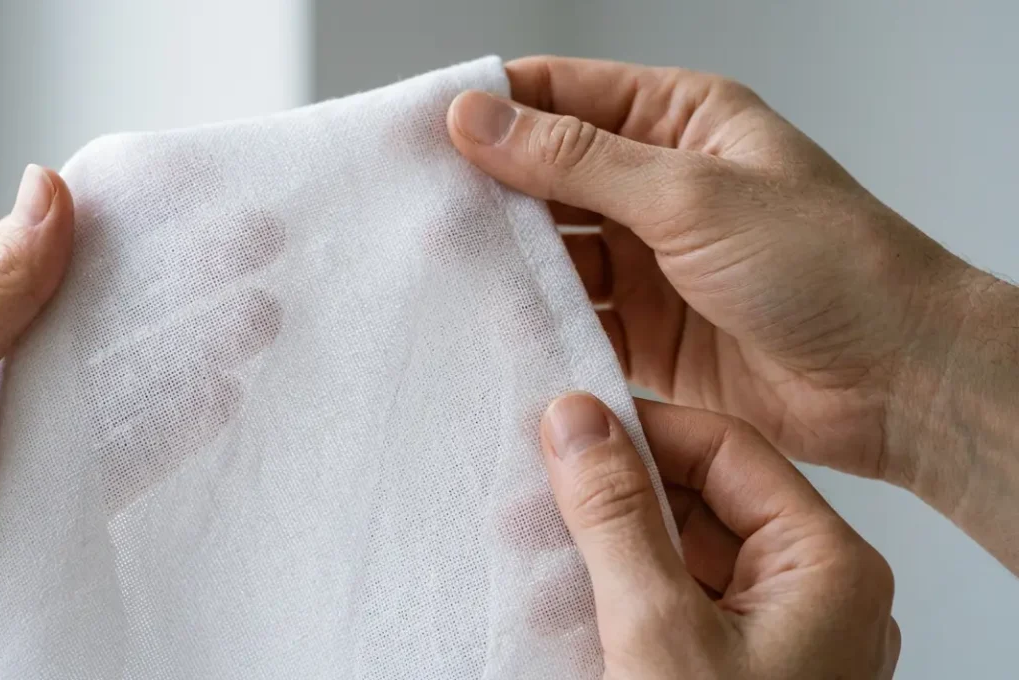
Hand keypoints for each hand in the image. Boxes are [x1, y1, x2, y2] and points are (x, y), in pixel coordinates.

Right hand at [447, 57, 1018, 569]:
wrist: (894, 381)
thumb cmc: (831, 266)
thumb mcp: (691, 193)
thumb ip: (576, 159)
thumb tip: (482, 117)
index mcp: (679, 122)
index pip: (562, 94)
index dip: (492, 107)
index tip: (422, 132)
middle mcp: (658, 185)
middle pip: (545, 175)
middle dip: (485, 193)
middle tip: (418, 212)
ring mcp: (649, 260)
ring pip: (551, 251)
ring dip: (506, 263)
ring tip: (444, 273)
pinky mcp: (644, 330)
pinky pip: (571, 317)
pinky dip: (535, 323)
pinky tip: (495, 328)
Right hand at [538, 392, 898, 677]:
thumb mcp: (658, 629)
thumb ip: (616, 517)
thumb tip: (577, 423)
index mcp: (828, 568)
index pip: (729, 449)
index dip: (643, 429)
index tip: (570, 425)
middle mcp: (817, 598)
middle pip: (704, 500)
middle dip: (614, 491)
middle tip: (542, 477)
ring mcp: (782, 641)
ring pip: (683, 554)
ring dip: (608, 543)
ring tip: (534, 534)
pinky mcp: (741, 673)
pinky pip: (678, 605)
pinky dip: (619, 593)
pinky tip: (560, 588)